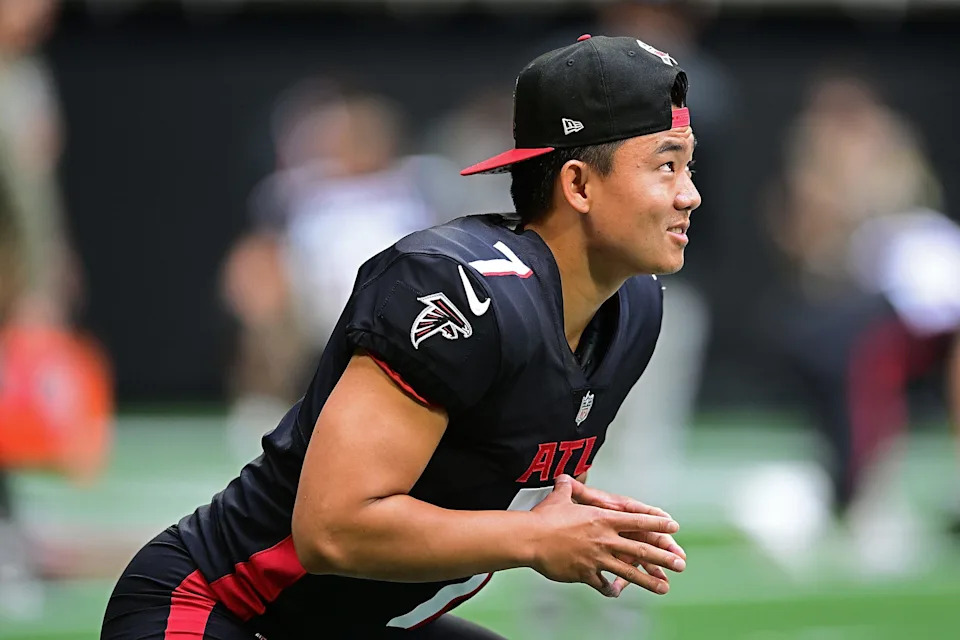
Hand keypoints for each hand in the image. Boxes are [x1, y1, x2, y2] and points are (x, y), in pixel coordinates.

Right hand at [528, 475, 684, 597]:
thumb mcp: (560, 498)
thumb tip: (564, 477)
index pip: (637, 520)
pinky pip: (603, 584)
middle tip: (680, 563)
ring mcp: (597, 558)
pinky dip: (611, 589)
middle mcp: (604, 538)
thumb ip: (568, 488)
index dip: (657, 523)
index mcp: (602, 518)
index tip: (673, 526)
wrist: (530, 539)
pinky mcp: (586, 573)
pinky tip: (617, 593)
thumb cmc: (544, 517)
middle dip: (663, 556)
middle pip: (640, 548)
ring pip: (629, 571)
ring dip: (649, 580)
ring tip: (664, 587)